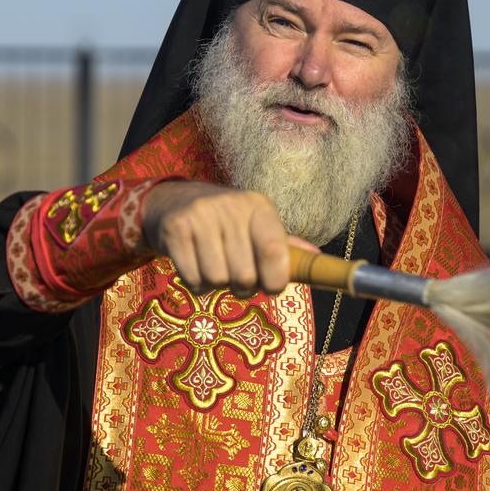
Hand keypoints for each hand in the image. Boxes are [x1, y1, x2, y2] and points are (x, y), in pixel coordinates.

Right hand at [141, 181, 314, 294]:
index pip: (274, 251)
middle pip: (244, 275)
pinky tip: (195, 268)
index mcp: (258, 206)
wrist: (172, 202)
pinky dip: (196, 285)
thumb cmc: (224, 222)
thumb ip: (283, 244)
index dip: (276, 280)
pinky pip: (192, 279)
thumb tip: (317, 257)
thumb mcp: (254, 224)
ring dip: (216, 286)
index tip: (271, 287)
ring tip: (213, 269)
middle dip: (242, 288)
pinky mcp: (175, 229)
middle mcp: (230, 207)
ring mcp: (200, 216)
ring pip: (217, 279)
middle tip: (236, 278)